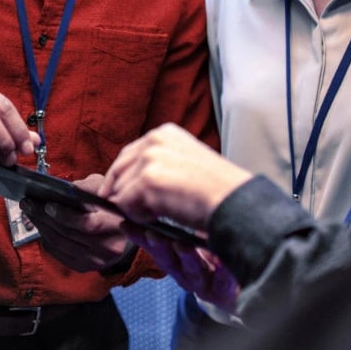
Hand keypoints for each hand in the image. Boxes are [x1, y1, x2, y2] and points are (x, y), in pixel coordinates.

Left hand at [19, 174, 134, 272]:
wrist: (124, 234)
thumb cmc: (113, 207)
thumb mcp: (106, 191)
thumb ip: (89, 188)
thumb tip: (67, 189)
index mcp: (116, 227)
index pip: (88, 225)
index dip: (66, 216)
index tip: (48, 204)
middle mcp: (106, 249)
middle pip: (69, 235)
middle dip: (45, 217)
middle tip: (29, 203)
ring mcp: (95, 261)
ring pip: (61, 245)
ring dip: (41, 227)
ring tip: (30, 211)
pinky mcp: (85, 267)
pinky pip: (59, 254)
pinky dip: (47, 239)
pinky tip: (40, 225)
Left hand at [101, 123, 251, 231]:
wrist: (233, 201)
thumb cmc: (216, 189)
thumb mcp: (186, 162)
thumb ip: (160, 163)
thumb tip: (128, 182)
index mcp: (164, 132)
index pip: (129, 153)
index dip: (123, 176)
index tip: (117, 193)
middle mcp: (154, 139)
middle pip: (119, 169)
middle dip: (121, 191)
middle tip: (129, 210)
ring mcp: (149, 159)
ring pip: (121, 189)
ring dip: (133, 206)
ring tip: (158, 213)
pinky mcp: (147, 181)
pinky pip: (125, 205)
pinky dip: (138, 217)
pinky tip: (159, 217)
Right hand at [123, 222, 239, 312]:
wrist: (234, 287)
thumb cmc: (205, 258)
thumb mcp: (182, 241)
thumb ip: (167, 222)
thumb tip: (145, 196)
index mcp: (173, 259)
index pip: (152, 245)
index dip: (138, 236)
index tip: (127, 224)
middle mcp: (184, 272)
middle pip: (168, 260)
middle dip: (159, 246)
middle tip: (153, 233)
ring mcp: (203, 281)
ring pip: (191, 270)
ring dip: (185, 257)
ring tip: (183, 244)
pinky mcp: (223, 289)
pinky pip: (222, 280)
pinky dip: (221, 271)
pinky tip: (222, 262)